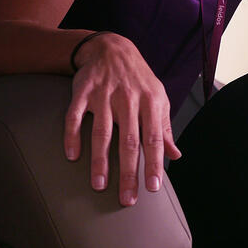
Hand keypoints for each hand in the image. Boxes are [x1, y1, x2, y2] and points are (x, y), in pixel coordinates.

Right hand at [63, 32, 180, 206]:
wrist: (112, 48)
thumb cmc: (139, 80)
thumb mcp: (158, 98)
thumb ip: (165, 128)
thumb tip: (175, 155)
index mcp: (151, 102)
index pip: (154, 139)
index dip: (154, 164)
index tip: (153, 188)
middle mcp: (129, 99)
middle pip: (129, 141)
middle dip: (128, 172)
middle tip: (126, 198)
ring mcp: (105, 94)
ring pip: (102, 132)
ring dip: (100, 161)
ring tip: (99, 185)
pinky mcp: (83, 91)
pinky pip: (75, 116)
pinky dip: (73, 136)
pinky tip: (72, 156)